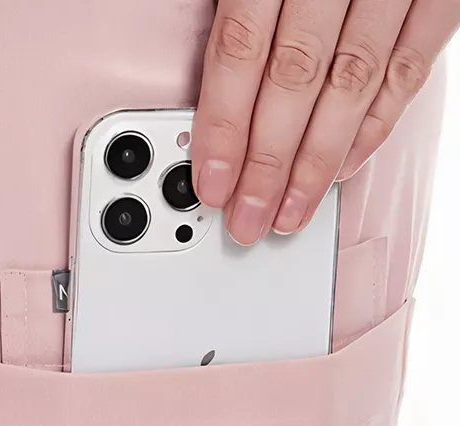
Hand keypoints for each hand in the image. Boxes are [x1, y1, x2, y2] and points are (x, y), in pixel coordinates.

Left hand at [190, 0, 459, 243]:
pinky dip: (376, 124)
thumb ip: (237, 0)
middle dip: (268, 163)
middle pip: (296, 81)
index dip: (224, 124)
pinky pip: (409, 68)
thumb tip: (202, 73)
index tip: (211, 179)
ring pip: (353, 86)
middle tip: (247, 217)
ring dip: (319, 162)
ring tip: (289, 211)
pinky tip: (345, 165)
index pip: (243, 49)